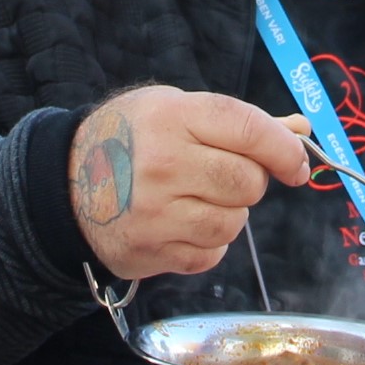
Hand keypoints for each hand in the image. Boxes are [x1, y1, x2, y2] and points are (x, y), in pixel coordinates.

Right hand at [70, 86, 313, 278]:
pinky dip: (207, 243)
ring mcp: (155, 212)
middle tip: (225, 175)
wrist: (63, 183)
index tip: (296, 163)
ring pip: (234, 222)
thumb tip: (301, 129)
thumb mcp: (176, 110)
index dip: (284, 149)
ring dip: (228, 213)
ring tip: (197, 198)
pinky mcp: (151, 251)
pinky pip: (212, 254)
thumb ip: (240, 123)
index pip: (250, 130)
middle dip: (250, 181)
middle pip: (248, 182)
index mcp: (171, 117)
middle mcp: (162, 164)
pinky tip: (182, 223)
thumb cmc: (131, 140)